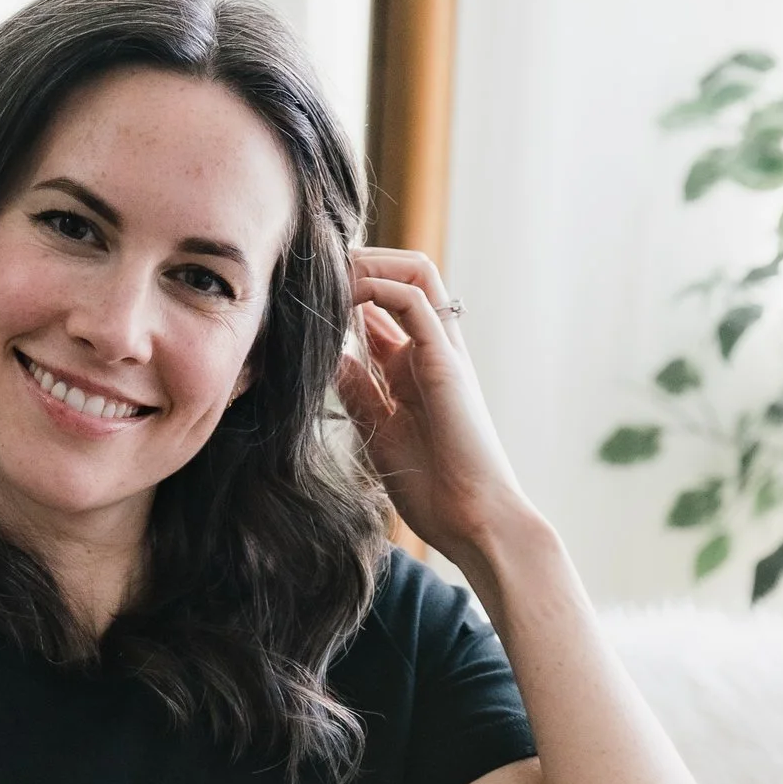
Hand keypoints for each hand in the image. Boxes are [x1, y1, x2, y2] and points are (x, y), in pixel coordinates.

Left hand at [336, 247, 526, 563]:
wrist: (473, 521)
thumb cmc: (433, 489)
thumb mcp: (378, 431)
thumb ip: (358, 391)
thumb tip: (328, 359)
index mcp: (414, 368)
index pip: (382, 308)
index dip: (347, 292)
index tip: (308, 294)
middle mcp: (432, 350)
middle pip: (403, 277)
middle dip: (361, 262)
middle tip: (318, 267)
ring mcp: (443, 351)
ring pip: (415, 275)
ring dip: (370, 263)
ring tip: (330, 270)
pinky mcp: (447, 360)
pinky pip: (416, 300)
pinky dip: (379, 287)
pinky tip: (345, 297)